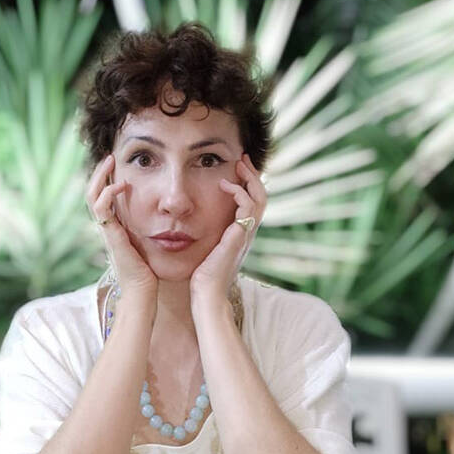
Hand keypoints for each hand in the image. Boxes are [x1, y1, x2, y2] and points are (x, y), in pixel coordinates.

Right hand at [87, 153, 157, 305]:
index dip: (107, 180)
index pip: (103, 198)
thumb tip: (167, 217)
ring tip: (111, 161)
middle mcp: (107, 228)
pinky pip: (101, 209)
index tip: (118, 165)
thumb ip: (151, 230)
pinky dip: (108, 194)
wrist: (143, 293)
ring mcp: (106, 232)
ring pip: (92, 197)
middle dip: (100, 173)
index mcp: (114, 228)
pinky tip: (121, 185)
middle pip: (92, 193)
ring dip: (100, 176)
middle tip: (110, 156)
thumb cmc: (149, 273)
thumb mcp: (149, 245)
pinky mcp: (110, 236)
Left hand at [189, 153, 265, 305]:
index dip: (248, 185)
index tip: (237, 169)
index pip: (253, 204)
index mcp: (241, 236)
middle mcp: (248, 233)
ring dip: (249, 178)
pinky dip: (239, 192)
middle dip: (252, 175)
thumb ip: (207, 238)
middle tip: (242, 159)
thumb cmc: (202, 278)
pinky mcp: (240, 236)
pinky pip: (247, 207)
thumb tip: (192, 226)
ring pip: (260, 198)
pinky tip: (224, 185)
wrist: (206, 294)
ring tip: (237, 164)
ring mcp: (246, 235)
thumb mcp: (206, 251)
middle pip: (262, 197)